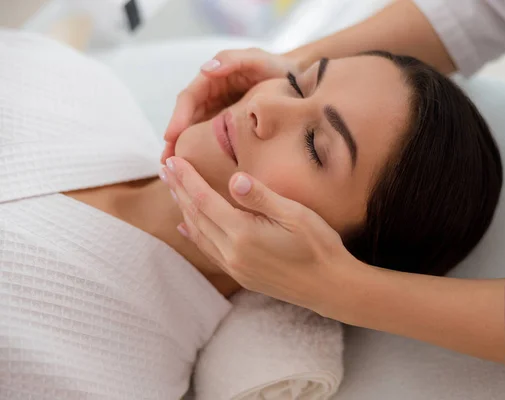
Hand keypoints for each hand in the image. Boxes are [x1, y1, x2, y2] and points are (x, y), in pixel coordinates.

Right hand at [161, 48, 299, 163]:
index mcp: (211, 80)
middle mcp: (210, 97)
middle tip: (167, 163)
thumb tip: (205, 69)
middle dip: (175, 141)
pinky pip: (213, 142)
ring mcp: (218, 114)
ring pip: (195, 133)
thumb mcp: (256, 59)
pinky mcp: (229, 129)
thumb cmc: (276, 67)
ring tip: (176, 173)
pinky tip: (201, 174)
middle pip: (186, 119)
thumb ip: (234, 60)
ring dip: (184, 151)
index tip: (171, 136)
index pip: (188, 99)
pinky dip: (204, 156)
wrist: (297, 83)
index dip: (178, 117)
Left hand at [161, 157, 352, 313]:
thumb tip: (233, 179)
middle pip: (196, 216)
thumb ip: (261, 197)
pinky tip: (186, 227)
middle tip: (165, 168)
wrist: (332, 287)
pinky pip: (208, 251)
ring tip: (173, 190)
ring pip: (199, 234)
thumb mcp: (295, 215)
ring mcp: (236, 267)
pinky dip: (194, 235)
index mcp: (244, 234)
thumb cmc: (319, 246)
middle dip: (179, 190)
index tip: (173, 159)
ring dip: (184, 210)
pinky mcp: (242, 276)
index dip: (187, 178)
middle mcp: (233, 253)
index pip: (205, 200)